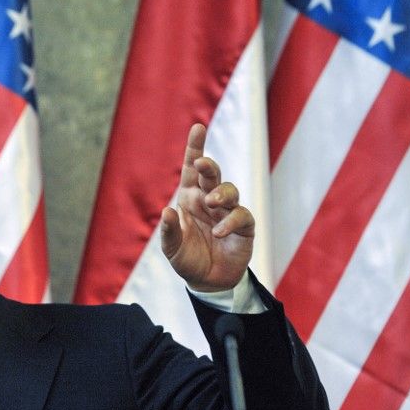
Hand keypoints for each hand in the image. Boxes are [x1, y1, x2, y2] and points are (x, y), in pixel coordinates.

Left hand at [160, 124, 253, 291]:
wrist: (208, 282)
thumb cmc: (188, 259)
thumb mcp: (172, 248)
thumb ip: (168, 232)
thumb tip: (166, 211)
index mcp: (190, 199)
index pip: (192, 170)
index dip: (195, 148)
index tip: (198, 128)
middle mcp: (209, 201)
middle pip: (212, 175)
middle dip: (209, 165)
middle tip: (202, 165)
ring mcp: (227, 212)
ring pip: (229, 190)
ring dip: (220, 193)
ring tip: (210, 204)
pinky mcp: (243, 227)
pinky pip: (241, 215)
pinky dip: (230, 221)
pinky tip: (218, 232)